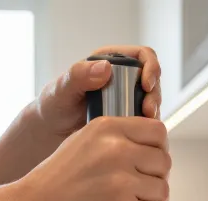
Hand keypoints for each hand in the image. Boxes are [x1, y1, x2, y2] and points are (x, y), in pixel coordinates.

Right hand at [18, 115, 170, 200]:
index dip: (159, 148)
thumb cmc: (54, 181)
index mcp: (107, 128)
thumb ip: (114, 138)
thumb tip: (149, 147)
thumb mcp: (82, 141)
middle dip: (157, 176)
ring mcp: (121, 181)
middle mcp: (117, 150)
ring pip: (162, 190)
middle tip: (146, 187)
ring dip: (156, 200)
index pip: (157, 132)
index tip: (152, 161)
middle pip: (163, 162)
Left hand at [35, 46, 161, 148]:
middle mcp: (122, 79)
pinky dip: (147, 129)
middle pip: (152, 81)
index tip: (147, 85)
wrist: (52, 132)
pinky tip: (142, 137)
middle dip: (155, 96)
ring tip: (145, 125)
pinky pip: (145, 122)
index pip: (142, 56)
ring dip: (154, 114)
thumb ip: (79, 75)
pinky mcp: (128, 121)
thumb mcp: (62, 89)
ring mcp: (127, 101)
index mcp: (110, 61)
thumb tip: (106, 67)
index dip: (151, 67)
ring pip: (152, 103)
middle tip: (148, 112)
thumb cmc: (54, 106)